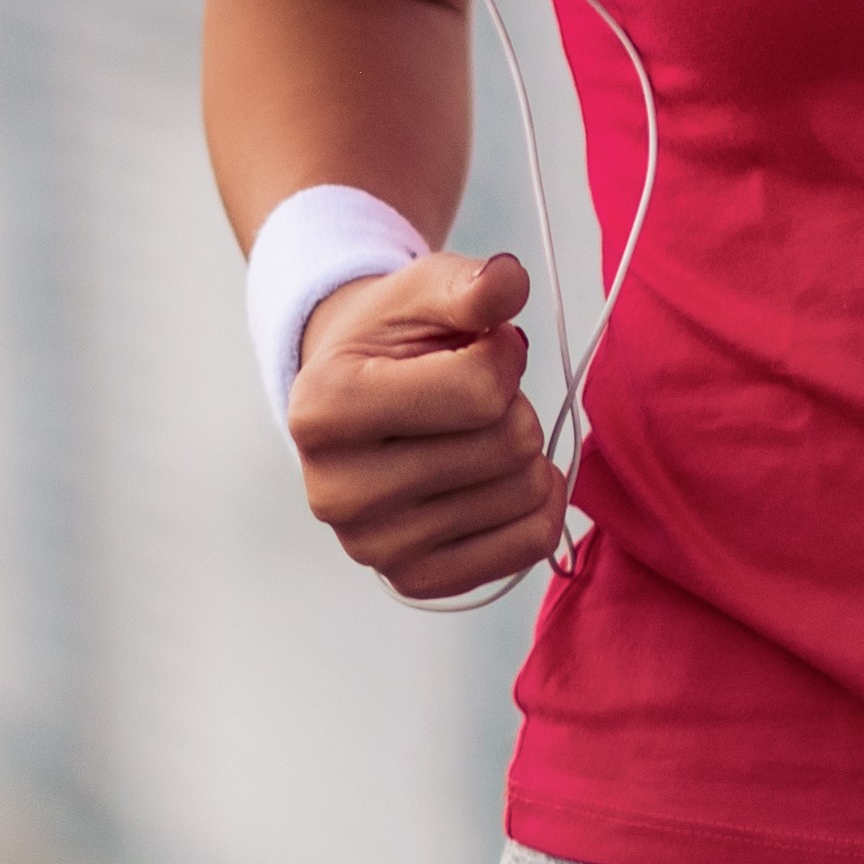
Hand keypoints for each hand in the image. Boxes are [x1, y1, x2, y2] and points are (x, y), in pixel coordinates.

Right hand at [287, 248, 567, 599]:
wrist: (352, 399)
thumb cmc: (389, 343)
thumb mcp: (420, 292)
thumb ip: (470, 283)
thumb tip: (510, 283)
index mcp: (325, 408)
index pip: (480, 391)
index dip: (502, 354)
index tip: (478, 345)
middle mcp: (336, 492)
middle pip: (506, 444)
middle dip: (513, 404)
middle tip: (475, 394)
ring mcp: (372, 548)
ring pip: (523, 493)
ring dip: (523, 452)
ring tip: (477, 432)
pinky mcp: (413, 580)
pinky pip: (528, 545)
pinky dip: (538, 503)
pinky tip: (504, 476)